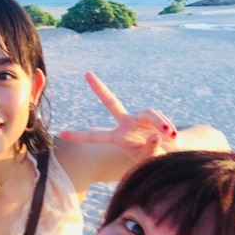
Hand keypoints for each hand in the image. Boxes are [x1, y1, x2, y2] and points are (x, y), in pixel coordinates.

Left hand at [59, 71, 178, 162]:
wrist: (173, 153)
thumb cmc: (156, 159)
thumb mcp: (150, 160)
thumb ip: (150, 150)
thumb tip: (154, 134)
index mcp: (117, 138)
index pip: (95, 136)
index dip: (79, 135)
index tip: (61, 134)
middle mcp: (126, 124)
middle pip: (112, 102)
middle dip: (99, 89)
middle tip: (86, 74)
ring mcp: (139, 117)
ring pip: (149, 113)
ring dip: (160, 123)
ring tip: (169, 134)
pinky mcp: (154, 116)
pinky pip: (161, 120)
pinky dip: (166, 127)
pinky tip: (172, 135)